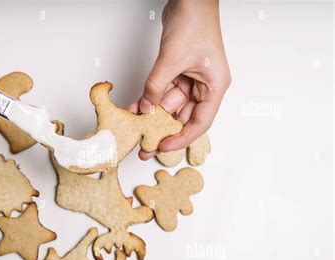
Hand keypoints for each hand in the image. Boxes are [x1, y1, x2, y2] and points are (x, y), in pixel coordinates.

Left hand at [129, 0, 230, 159]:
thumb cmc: (195, 22)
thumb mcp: (173, 59)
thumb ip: (156, 85)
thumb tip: (144, 107)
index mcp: (214, 87)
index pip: (200, 122)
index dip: (182, 138)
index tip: (164, 146)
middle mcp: (204, 86)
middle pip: (183, 116)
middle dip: (164, 130)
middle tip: (147, 146)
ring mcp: (190, 79)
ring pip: (169, 104)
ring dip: (152, 115)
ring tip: (135, 129)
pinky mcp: (177, 71)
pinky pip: (161, 91)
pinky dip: (148, 99)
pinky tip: (134, 108)